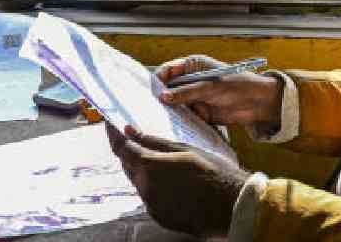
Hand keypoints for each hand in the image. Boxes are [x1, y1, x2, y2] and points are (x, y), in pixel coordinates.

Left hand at [106, 124, 247, 238]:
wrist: (230, 206)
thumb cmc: (212, 173)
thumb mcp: (184, 150)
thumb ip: (154, 141)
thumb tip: (130, 131)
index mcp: (150, 166)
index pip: (121, 148)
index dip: (113, 134)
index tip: (109, 124)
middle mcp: (145, 187)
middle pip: (128, 165)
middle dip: (129, 151)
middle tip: (134, 139)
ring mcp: (151, 204)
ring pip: (138, 181)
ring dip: (141, 169)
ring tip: (158, 160)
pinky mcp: (158, 216)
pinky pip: (148, 196)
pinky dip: (152, 186)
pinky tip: (168, 180)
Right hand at [156, 55, 282, 131]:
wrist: (258, 102)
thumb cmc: (236, 84)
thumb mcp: (208, 87)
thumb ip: (186, 92)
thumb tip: (163, 97)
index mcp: (191, 67)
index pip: (167, 71)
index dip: (157, 80)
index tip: (149, 91)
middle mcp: (190, 81)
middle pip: (169, 89)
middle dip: (161, 98)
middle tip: (150, 108)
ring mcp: (195, 97)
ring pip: (176, 105)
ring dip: (171, 112)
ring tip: (161, 119)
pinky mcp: (200, 112)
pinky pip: (186, 117)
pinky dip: (182, 122)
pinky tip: (176, 127)